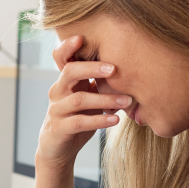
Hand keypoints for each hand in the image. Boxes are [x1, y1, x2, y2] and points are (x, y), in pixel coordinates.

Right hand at [36, 35, 129, 168]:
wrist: (57, 150)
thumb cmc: (77, 118)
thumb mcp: (87, 98)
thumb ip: (100, 85)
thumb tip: (131, 72)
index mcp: (65, 81)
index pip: (61, 57)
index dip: (68, 46)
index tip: (82, 37)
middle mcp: (58, 91)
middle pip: (70, 72)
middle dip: (92, 68)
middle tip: (114, 68)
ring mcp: (57, 110)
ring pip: (79, 99)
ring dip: (105, 99)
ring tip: (126, 101)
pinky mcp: (59, 129)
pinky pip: (79, 122)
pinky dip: (99, 121)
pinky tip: (115, 120)